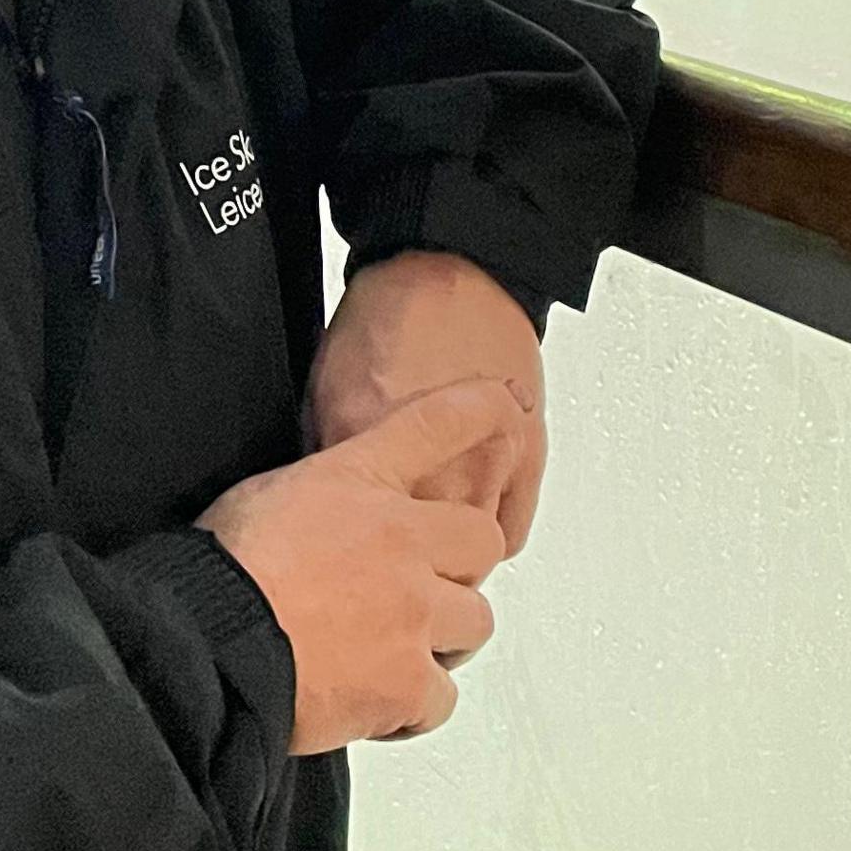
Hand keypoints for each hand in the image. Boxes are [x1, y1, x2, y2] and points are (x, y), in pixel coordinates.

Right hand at [195, 379, 522, 755]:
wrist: (207, 644)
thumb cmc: (219, 572)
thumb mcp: (268, 496)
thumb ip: (324, 499)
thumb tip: (333, 518)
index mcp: (359, 482)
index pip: (436, 425)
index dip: (480, 411)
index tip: (506, 404)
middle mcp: (401, 540)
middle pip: (482, 542)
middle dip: (460, 566)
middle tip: (423, 586)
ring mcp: (412, 613)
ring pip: (474, 623)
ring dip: (442, 638)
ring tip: (394, 651)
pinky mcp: (407, 683)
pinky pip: (441, 698)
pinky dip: (413, 708)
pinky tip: (376, 703)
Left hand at [309, 251, 547, 557]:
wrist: (451, 274)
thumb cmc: (386, 323)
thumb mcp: (324, 395)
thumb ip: (330, 468)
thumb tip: (323, 519)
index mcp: (374, 460)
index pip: (364, 554)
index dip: (355, 574)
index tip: (348, 576)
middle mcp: (439, 475)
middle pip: (426, 570)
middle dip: (407, 575)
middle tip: (390, 564)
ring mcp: (490, 470)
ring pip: (472, 558)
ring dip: (451, 557)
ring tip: (432, 539)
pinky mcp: (527, 460)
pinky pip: (511, 530)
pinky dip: (489, 531)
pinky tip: (470, 512)